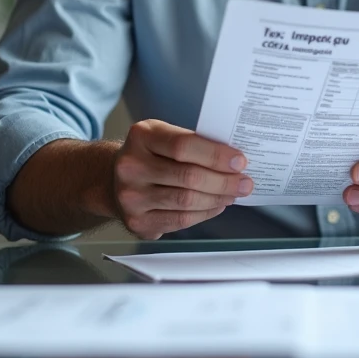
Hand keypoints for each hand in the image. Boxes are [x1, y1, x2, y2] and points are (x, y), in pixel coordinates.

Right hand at [112, 120, 253, 239]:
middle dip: (224, 181)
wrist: (113, 180)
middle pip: (188, 176)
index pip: (183, 145)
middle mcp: (131, 166)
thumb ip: (192, 143)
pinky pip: (181, 220)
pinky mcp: (137, 222)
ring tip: (234, 193)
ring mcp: (131, 197)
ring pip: (187, 201)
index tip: (240, 160)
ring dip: (218, 198)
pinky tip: (217, 205)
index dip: (215, 155)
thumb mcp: (163, 136)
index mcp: (141, 136)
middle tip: (245, 182)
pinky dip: (205, 213)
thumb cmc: (149, 155)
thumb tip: (233, 159)